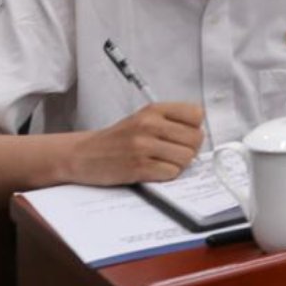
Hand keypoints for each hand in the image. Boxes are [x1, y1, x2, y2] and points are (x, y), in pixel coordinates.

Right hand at [65, 102, 205, 185]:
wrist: (84, 154)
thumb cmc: (118, 139)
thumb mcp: (143, 119)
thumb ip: (171, 122)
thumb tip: (201, 134)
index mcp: (154, 110)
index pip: (197, 114)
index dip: (195, 128)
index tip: (185, 135)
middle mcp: (149, 125)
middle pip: (195, 139)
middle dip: (189, 149)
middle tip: (173, 153)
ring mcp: (143, 146)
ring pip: (186, 158)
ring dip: (178, 164)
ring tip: (162, 162)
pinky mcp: (138, 167)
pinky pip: (171, 173)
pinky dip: (166, 175)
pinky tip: (153, 171)